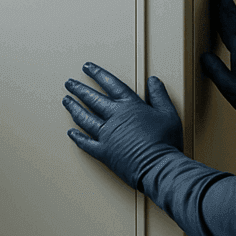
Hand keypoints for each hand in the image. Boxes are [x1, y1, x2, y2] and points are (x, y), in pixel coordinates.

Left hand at [63, 63, 182, 189]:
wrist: (158, 167)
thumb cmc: (165, 143)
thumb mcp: (168, 114)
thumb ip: (159, 96)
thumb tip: (153, 81)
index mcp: (130, 106)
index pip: (110, 84)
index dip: (98, 74)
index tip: (88, 68)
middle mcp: (114, 118)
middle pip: (92, 99)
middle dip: (79, 89)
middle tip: (70, 83)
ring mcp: (106, 135)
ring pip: (84, 118)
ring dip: (74, 108)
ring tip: (67, 101)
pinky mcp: (103, 152)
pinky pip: (85, 143)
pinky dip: (77, 137)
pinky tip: (71, 132)